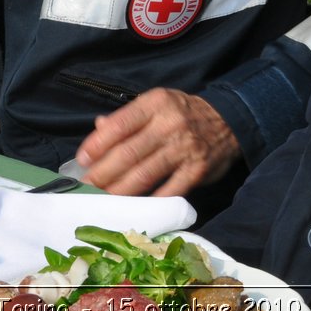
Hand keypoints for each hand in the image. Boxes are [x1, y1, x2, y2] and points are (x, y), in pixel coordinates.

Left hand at [75, 89, 239, 196]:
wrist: (228, 120)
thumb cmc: (182, 113)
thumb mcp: (156, 104)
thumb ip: (127, 117)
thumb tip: (98, 128)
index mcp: (155, 103)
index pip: (120, 124)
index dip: (97, 144)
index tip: (82, 160)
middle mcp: (169, 123)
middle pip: (128, 153)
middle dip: (102, 173)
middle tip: (86, 186)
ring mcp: (184, 148)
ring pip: (144, 174)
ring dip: (119, 190)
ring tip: (102, 199)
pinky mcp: (196, 170)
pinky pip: (168, 190)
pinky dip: (149, 201)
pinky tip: (133, 207)